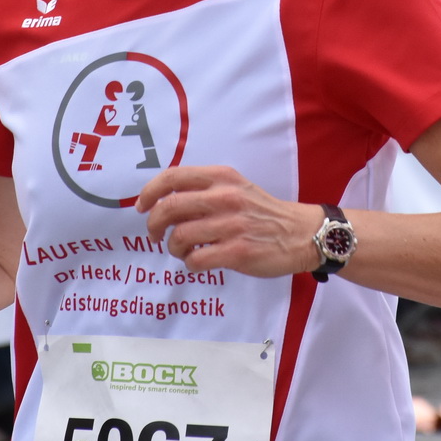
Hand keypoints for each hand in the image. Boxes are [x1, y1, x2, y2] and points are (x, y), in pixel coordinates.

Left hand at [136, 165, 318, 276]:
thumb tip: (165, 202)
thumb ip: (204, 190)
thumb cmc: (262, 212)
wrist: (300, 233)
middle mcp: (225, 197)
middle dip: (153, 225)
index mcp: (221, 177)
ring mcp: (231, 225)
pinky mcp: (238, 252)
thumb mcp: (235, 187)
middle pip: (169, 208)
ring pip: (179, 237)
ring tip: (183, 251)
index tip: (141, 207)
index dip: (149, 192)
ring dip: (173, 248)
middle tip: (155, 236)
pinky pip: (196, 260)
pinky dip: (190, 264)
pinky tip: (199, 262)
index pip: (172, 177)